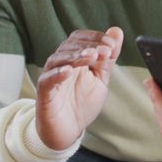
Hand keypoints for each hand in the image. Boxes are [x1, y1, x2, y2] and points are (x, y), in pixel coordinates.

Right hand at [36, 27, 122, 149]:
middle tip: (105, 51)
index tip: (112, 45)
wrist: (68, 130)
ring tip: (91, 56)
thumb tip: (116, 31)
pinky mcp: (44, 93)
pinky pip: (47, 79)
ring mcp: (51, 77)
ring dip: (76, 56)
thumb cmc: (81, 103)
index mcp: (74, 58)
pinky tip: (68, 71)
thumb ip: (108, 57)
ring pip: (58, 59)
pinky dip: (57, 73)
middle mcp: (61, 64)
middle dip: (89, 45)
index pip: (80, 38)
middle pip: (69, 45)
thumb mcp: (100, 78)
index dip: (96, 38)